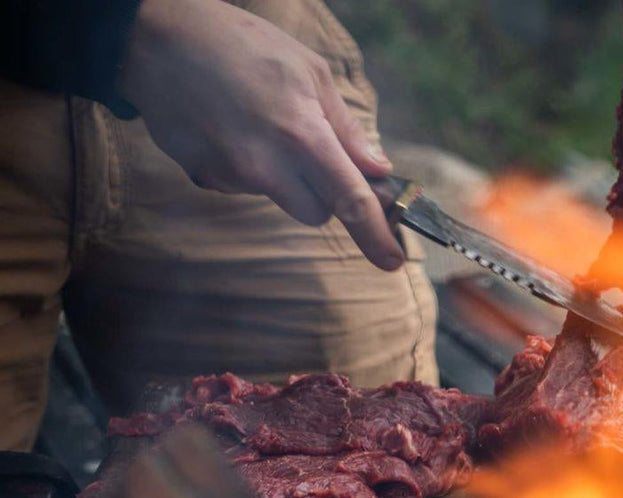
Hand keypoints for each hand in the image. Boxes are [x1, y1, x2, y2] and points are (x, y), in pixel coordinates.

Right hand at [119, 0, 403, 270]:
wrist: (158, 40)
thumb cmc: (241, 45)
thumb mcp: (310, 72)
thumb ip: (346, 128)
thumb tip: (377, 169)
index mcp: (301, 134)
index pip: (350, 200)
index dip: (375, 235)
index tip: (393, 260)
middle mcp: (265, 165)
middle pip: (316, 214)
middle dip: (324, 196)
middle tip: (314, 155)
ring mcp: (230, 175)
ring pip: (278, 199)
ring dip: (283, 178)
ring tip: (261, 124)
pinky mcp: (203, 178)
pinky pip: (242, 187)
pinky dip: (248, 167)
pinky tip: (233, 128)